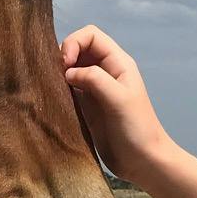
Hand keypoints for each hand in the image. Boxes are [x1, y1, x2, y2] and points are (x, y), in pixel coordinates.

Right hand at [60, 26, 176, 187]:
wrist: (143, 162)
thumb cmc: (137, 129)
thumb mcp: (119, 99)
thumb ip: (94, 79)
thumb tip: (67, 72)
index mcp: (117, 63)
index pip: (90, 35)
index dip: (74, 43)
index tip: (66, 64)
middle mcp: (105, 72)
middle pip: (78, 49)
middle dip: (63, 57)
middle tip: (57, 78)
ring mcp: (95, 90)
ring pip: (71, 69)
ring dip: (59, 74)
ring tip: (53, 89)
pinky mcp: (87, 107)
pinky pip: (68, 89)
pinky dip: (59, 90)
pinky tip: (55, 100)